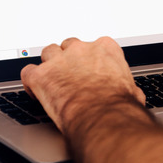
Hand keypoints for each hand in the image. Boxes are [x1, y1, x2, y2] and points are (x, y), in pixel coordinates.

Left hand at [20, 37, 145, 131]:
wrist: (102, 117)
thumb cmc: (118, 105)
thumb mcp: (131, 90)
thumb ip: (127, 86)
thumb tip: (134, 96)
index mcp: (105, 48)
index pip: (94, 45)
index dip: (89, 59)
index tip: (89, 69)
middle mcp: (81, 49)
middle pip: (69, 46)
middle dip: (68, 59)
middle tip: (69, 75)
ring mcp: (59, 60)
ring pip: (48, 53)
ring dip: (48, 65)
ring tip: (50, 79)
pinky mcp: (41, 76)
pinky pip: (28, 72)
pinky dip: (30, 81)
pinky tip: (35, 89)